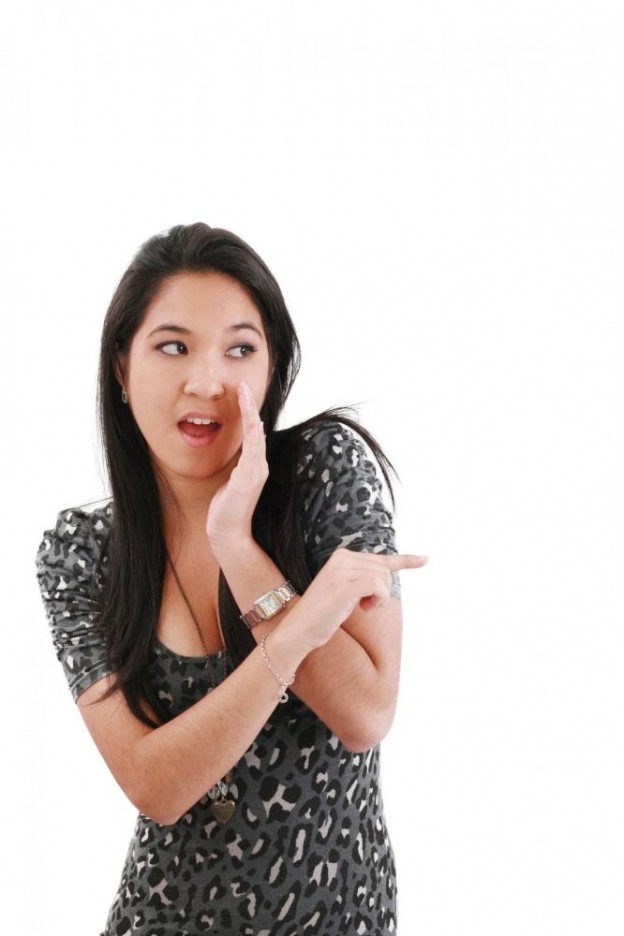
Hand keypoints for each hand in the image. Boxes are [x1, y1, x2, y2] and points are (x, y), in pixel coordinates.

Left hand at [206, 382, 267, 550]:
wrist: (228, 534)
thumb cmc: (227, 509)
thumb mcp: (231, 480)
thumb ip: (236, 465)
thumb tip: (234, 451)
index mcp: (255, 466)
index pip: (254, 433)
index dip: (249, 412)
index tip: (242, 393)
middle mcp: (259, 467)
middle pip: (257, 431)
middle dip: (250, 407)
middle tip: (244, 386)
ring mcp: (255, 474)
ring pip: (256, 439)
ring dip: (251, 416)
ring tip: (245, 397)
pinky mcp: (247, 482)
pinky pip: (252, 455)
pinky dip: (254, 439)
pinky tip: (253, 426)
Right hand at [285, 548, 426, 652]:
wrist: (299, 630)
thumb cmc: (323, 615)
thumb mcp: (344, 591)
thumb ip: (362, 579)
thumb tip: (386, 574)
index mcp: (341, 556)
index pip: (381, 558)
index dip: (406, 561)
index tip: (425, 559)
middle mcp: (342, 557)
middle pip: (385, 570)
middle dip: (382, 592)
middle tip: (364, 606)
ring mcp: (342, 569)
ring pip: (384, 578)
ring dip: (379, 599)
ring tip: (361, 608)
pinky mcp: (346, 584)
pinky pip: (378, 586)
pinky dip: (378, 600)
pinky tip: (364, 609)